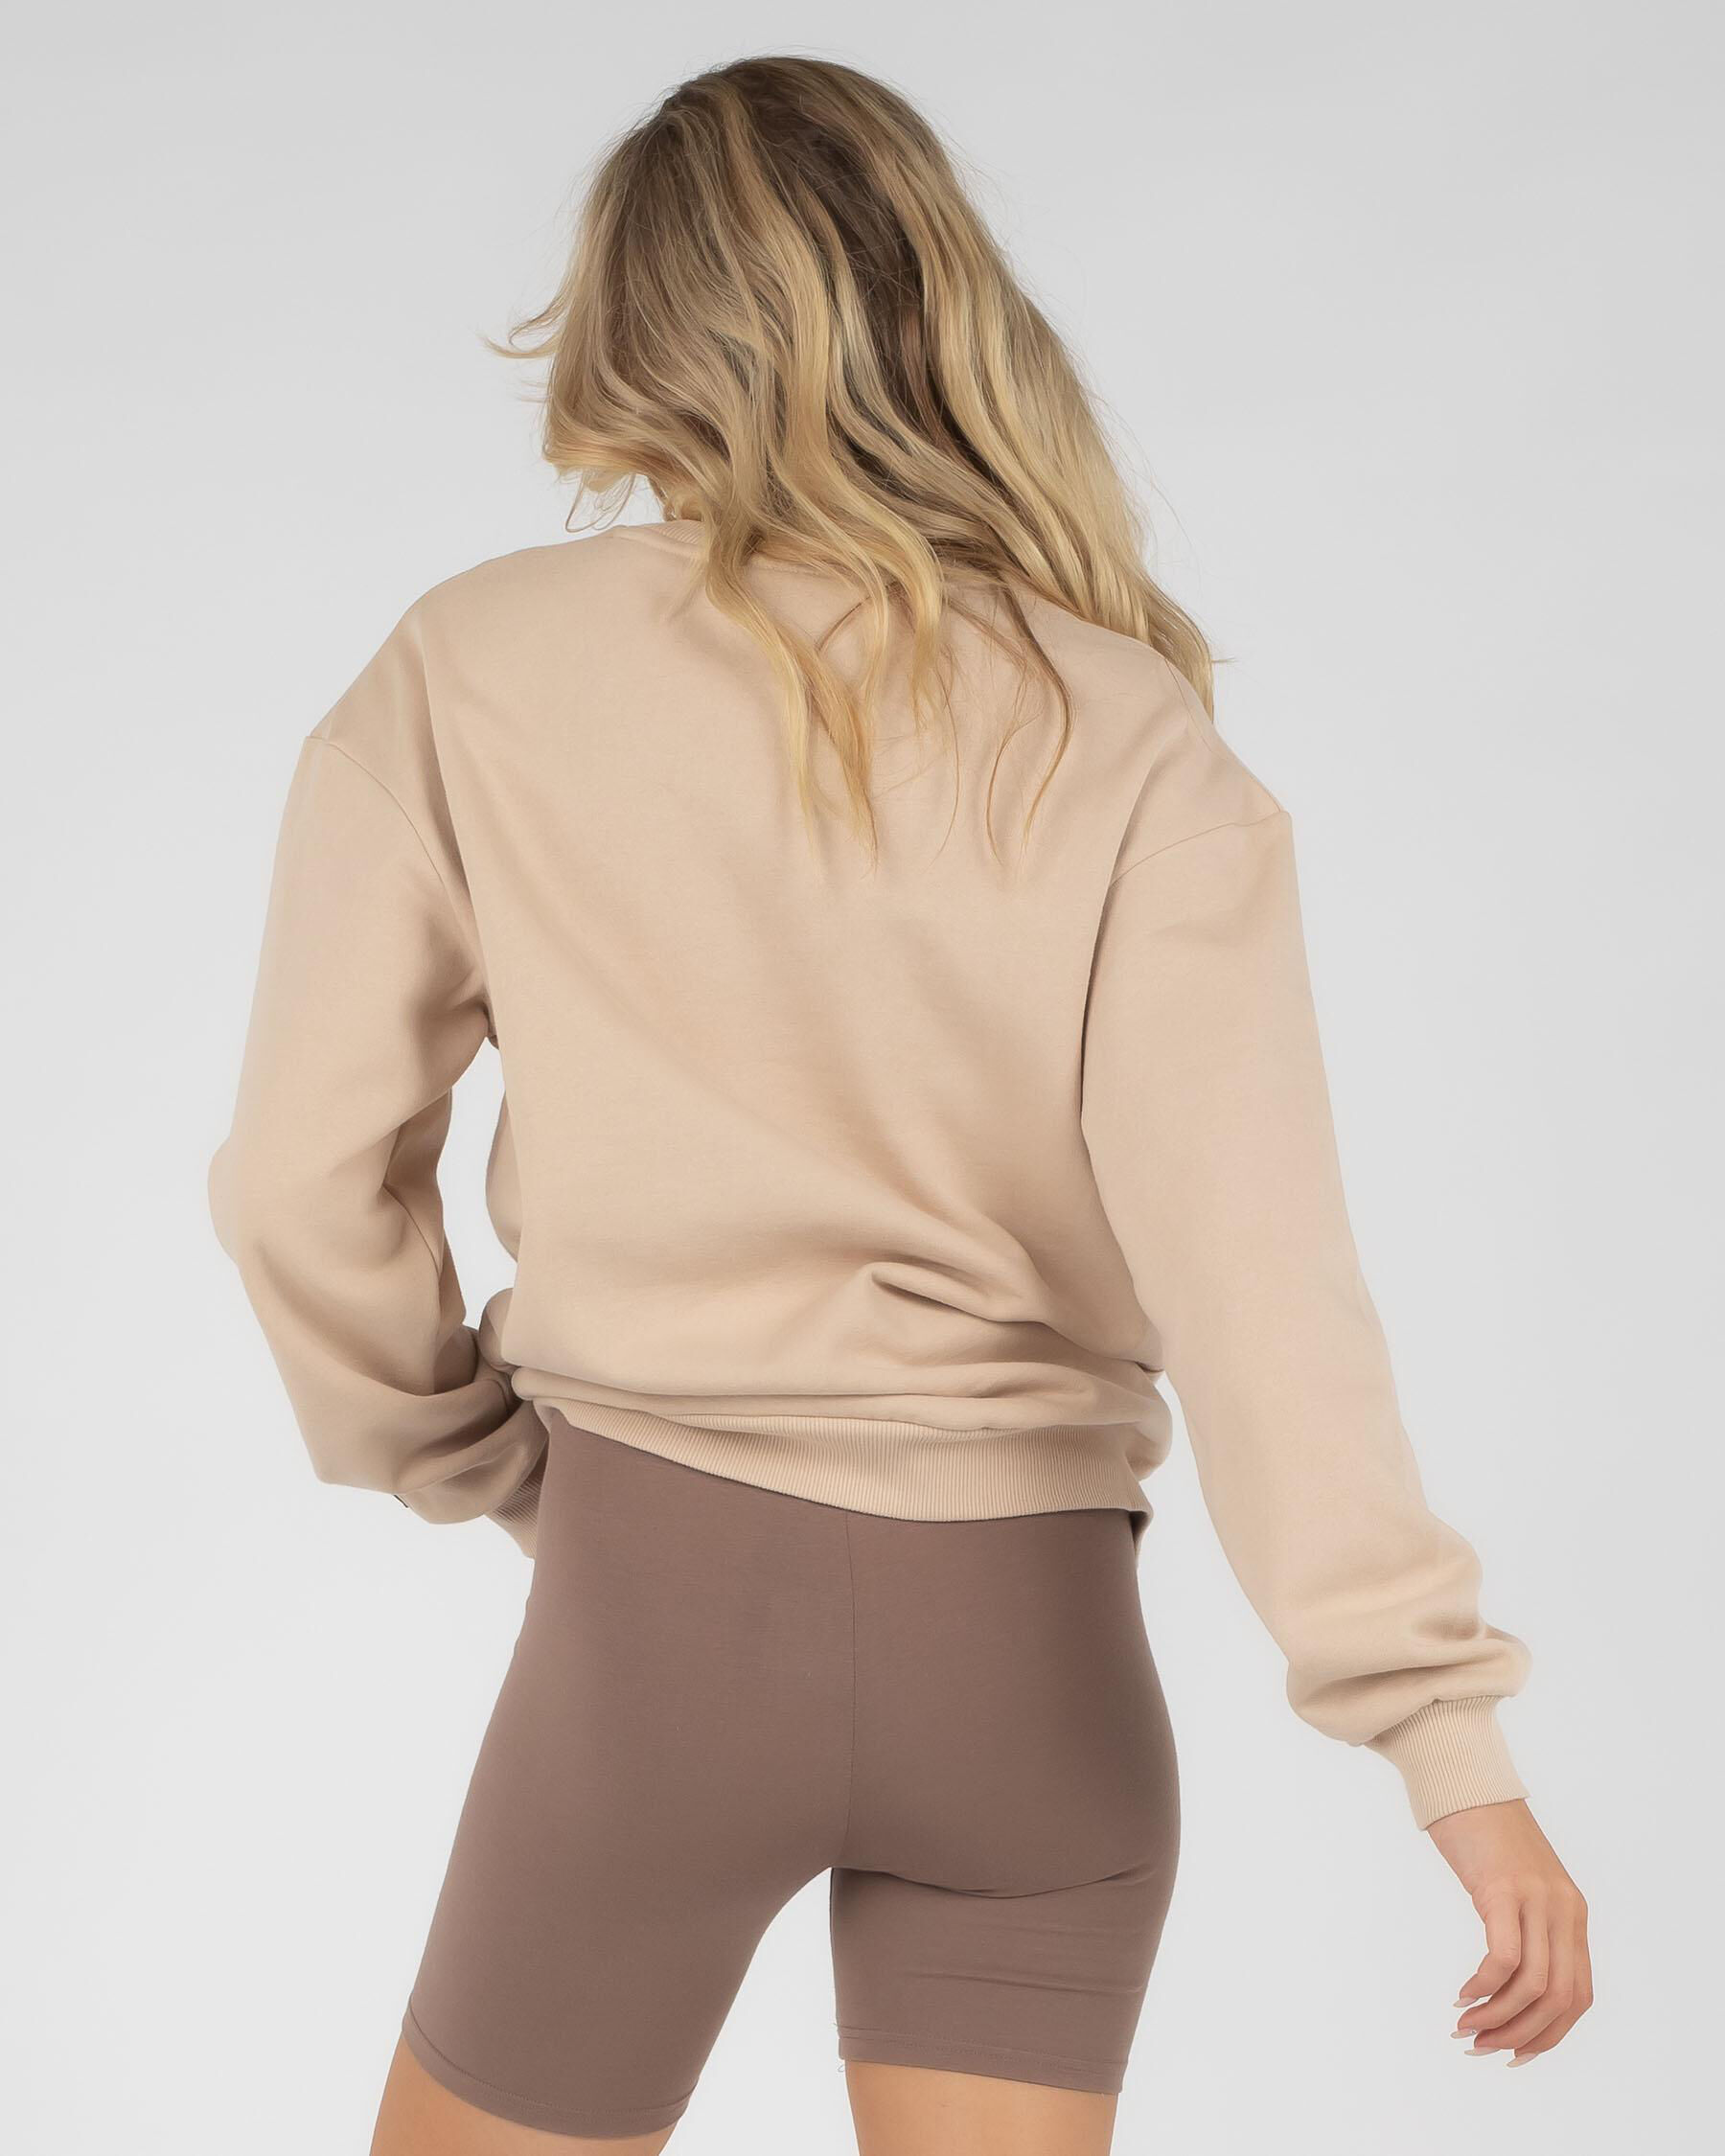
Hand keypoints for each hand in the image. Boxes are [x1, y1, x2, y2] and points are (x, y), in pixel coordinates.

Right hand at [1426, 1799, 1591, 2064]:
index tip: (1514, 2053)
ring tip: (1465, 2027)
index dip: (1549, 2036)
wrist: (1464, 1779)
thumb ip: (1528, 1925)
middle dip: (1521, 2035)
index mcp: (1572, 1913)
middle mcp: (1563, 1910)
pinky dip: (1483, 1986)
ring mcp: (1536, 1898)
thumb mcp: (1519, 1885)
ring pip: (1533, 1986)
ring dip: (1498, 2018)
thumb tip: (1514, 1982)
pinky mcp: (1503, 1888)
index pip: (1577, 1996)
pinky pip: (1503, 1957)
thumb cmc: (1483, 1832)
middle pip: (1559, 1999)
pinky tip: (1461, 1993)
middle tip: (1481, 2046)